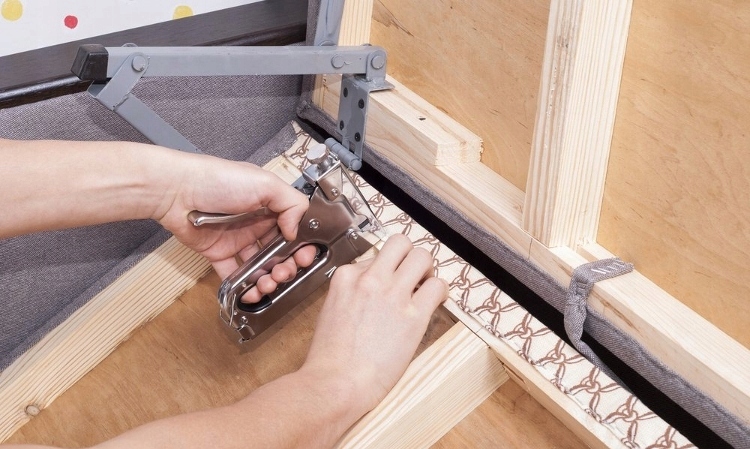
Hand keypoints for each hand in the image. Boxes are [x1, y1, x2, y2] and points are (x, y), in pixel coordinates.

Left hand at [154, 152, 315, 300]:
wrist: (177, 190)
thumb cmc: (218, 179)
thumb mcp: (265, 183)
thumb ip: (292, 204)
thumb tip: (297, 232)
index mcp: (271, 206)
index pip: (294, 231)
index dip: (301, 247)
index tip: (303, 258)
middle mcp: (257, 224)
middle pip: (280, 253)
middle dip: (287, 267)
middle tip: (284, 273)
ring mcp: (238, 240)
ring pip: (260, 267)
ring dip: (268, 280)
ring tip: (267, 284)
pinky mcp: (219, 253)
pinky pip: (234, 275)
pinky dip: (244, 287)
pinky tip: (251, 293)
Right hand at [300, 234, 448, 415]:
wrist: (335, 383)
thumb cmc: (331, 358)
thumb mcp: (332, 311)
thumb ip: (352, 294)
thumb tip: (372, 292)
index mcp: (346, 277)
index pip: (375, 256)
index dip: (386, 271)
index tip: (389, 284)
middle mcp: (370, 279)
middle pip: (400, 244)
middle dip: (409, 256)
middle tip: (413, 274)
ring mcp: (393, 294)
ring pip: (422, 256)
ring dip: (428, 269)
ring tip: (426, 285)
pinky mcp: (413, 315)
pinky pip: (437, 286)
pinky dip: (440, 291)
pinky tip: (435, 302)